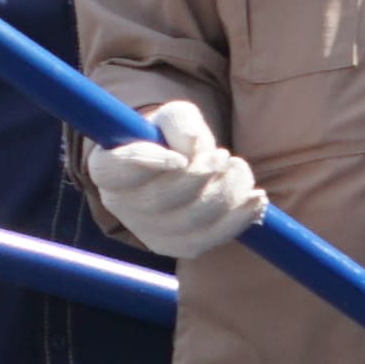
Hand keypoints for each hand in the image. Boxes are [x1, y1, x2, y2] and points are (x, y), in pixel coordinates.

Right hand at [86, 100, 272, 259]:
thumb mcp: (174, 117)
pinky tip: (256, 198)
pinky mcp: (182, 246)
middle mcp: (121, 206)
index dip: (148, 164)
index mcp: (108, 168)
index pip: (117, 168)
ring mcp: (150, 232)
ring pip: (192, 220)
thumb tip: (194, 145)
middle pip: (161, 199)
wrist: (182, 166)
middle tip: (223, 155)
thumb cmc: (171, 137)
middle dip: (200, 176)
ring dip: (225, 192)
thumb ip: (182, 123)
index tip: (179, 158)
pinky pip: (213, 237)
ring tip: (238, 168)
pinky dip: (239, 217)